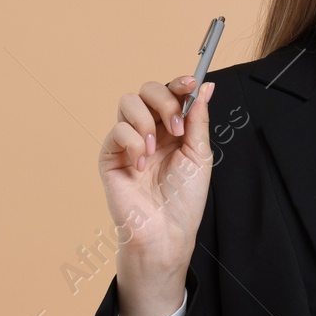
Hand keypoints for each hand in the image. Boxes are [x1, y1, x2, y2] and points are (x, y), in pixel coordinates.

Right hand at [98, 74, 215, 315]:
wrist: (166, 232)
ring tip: (156, 149)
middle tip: (176, 128)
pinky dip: (133, 143)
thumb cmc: (183, 201)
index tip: (191, 83)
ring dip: (147, 121)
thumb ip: (198, 120)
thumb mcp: (199, 155)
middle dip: (164, 101)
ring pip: (128, 102)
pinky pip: (117, 130)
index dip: (179, 83)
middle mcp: (149, 131)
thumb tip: (205, 87)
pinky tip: (141, 165)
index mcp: (172, 129)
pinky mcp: (110, 156)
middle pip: (147, 89)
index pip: (170, 93)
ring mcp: (128, 142)